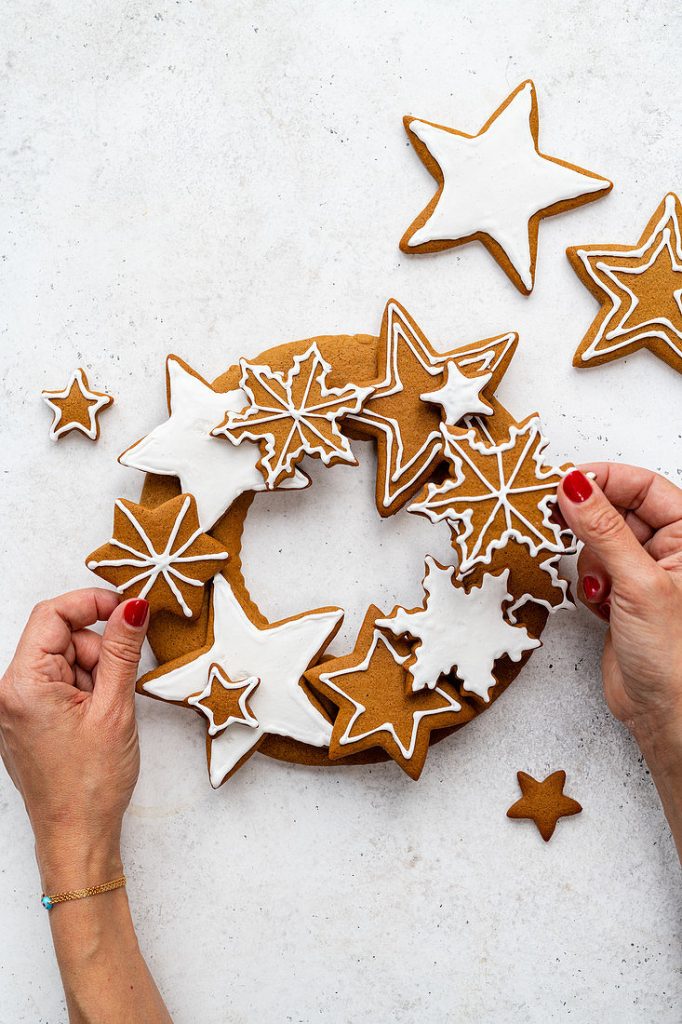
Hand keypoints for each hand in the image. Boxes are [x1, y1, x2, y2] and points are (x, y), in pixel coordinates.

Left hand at [0, 590, 148, 891]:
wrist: (77, 837)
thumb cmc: (91, 784)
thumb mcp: (115, 707)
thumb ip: (122, 649)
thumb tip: (132, 606)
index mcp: (22, 684)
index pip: (52, 615)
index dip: (92, 602)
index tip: (126, 607)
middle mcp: (9, 692)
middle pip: (60, 637)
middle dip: (97, 650)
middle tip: (118, 684)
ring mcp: (16, 706)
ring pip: (64, 659)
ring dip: (94, 673)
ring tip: (106, 713)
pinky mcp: (27, 718)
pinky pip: (59, 682)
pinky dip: (85, 689)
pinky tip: (96, 718)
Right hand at [558, 464, 681, 761]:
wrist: (664, 712)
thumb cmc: (672, 655)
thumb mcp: (637, 582)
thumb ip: (602, 529)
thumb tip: (576, 485)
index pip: (644, 486)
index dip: (605, 479)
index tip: (565, 482)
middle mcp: (670, 549)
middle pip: (617, 509)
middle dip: (590, 524)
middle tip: (559, 523)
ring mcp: (644, 571)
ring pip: (598, 539)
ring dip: (589, 560)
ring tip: (601, 588)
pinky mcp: (622, 594)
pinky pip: (592, 568)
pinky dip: (587, 582)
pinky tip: (599, 605)